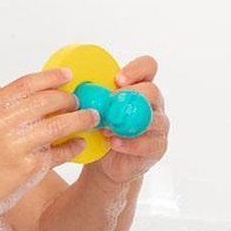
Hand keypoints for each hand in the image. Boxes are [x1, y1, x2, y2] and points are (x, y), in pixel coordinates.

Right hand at [0, 67, 100, 212]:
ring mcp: (18, 144)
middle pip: (48, 100)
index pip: (28, 83)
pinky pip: (60, 152)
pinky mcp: (30, 166)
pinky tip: (80, 144)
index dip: (52, 76)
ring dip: (81, 119)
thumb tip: (47, 97)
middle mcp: (4, 122)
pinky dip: (75, 146)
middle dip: (70, 99)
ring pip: (61, 124)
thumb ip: (12, 111)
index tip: (69, 75)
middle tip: (81, 102)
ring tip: (92, 118)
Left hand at [92, 55, 169, 185]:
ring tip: (105, 129)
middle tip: (108, 106)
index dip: (136, 69)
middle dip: (128, 97)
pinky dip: (129, 143)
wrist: (104, 163)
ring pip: (153, 118)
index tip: (118, 79)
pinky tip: (113, 143)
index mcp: (139, 87)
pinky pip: (150, 143)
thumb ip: (90, 95)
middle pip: (151, 91)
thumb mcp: (92, 109)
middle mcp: (153, 104)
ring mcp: (159, 125)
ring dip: (125, 123)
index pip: (148, 67)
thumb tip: (70, 84)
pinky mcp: (158, 146)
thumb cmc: (99, 130)